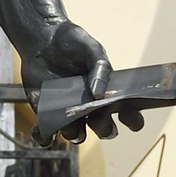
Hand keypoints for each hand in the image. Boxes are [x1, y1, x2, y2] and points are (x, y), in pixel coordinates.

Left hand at [21, 19, 143, 139]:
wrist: (44, 38)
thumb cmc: (72, 42)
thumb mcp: (91, 48)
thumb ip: (100, 67)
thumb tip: (99, 93)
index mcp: (107, 92)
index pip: (127, 112)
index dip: (133, 120)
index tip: (129, 119)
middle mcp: (91, 106)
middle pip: (103, 129)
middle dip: (104, 129)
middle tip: (97, 118)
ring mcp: (69, 111)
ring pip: (76, 135)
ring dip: (74, 133)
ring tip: (66, 118)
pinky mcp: (47, 112)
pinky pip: (47, 133)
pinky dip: (44, 137)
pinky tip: (42, 130)